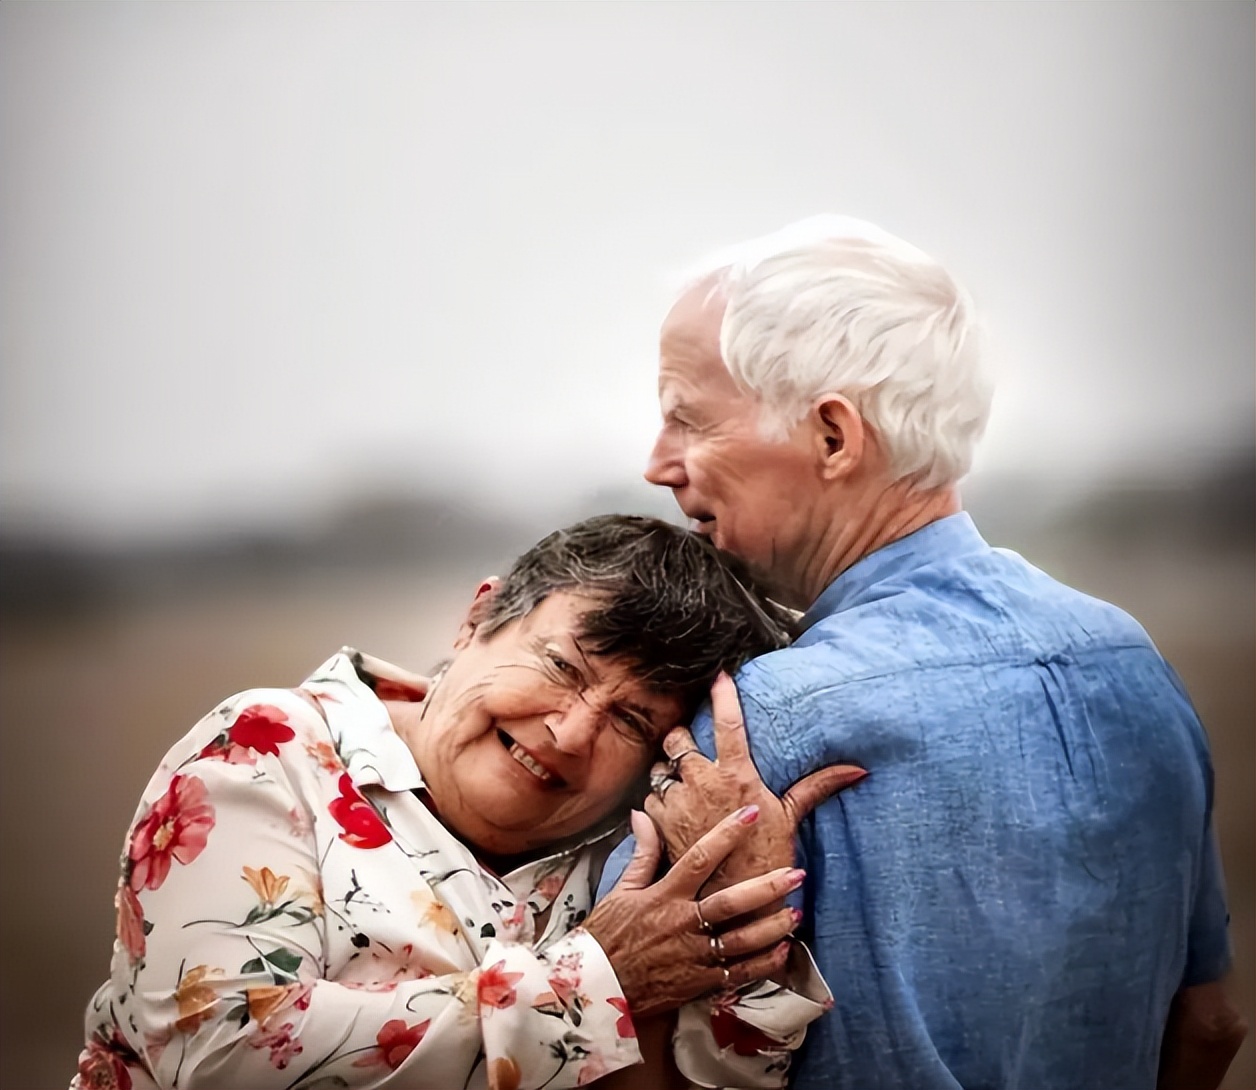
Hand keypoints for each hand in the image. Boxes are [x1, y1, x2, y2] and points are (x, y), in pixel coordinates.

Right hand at [584, 808, 804, 1019]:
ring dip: (771, 927)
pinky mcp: (699, 983)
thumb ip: (643, 853)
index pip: (700, 858)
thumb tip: (642, 814)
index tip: (752, 814)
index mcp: (665, 896)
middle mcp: (683, 923)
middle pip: (730, 902)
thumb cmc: (607, 935)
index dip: (727, 834)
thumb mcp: (622, 890)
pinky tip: (782, 951)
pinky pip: (737, 973)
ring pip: (741, 940)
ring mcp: (693, 956)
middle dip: (766, 887)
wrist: (595, 986)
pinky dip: (762, 964)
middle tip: (796, 873)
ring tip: (797, 913)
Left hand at [645, 672, 865, 894]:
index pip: (727, 721)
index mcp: (736, 775)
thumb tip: (857, 769)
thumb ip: (817, 787)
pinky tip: (672, 810)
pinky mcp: (660, 825)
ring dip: (667, 772)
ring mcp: (677, 802)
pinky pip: (650, 799)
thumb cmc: (766, 863)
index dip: (722, 693)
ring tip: (682, 783)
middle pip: (676, 737)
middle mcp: (702, 782)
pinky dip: (658, 800)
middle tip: (691, 746)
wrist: (734, 908)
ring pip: (659, 768)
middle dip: (680, 738)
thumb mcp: (790, 819)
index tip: (720, 676)